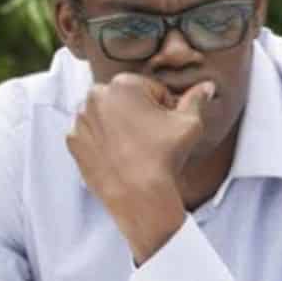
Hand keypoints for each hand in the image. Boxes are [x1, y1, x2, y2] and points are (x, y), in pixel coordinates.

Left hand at [65, 73, 215, 262]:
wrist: (139, 197)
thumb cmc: (164, 157)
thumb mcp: (189, 124)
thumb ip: (197, 99)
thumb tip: (207, 86)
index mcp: (123, 84)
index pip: (151, 89)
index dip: (165, 108)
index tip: (166, 128)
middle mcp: (95, 96)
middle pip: (126, 100)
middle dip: (140, 114)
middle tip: (152, 139)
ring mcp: (81, 120)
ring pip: (108, 116)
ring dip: (121, 126)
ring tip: (137, 149)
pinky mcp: (74, 142)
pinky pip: (92, 135)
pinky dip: (104, 142)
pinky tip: (120, 156)